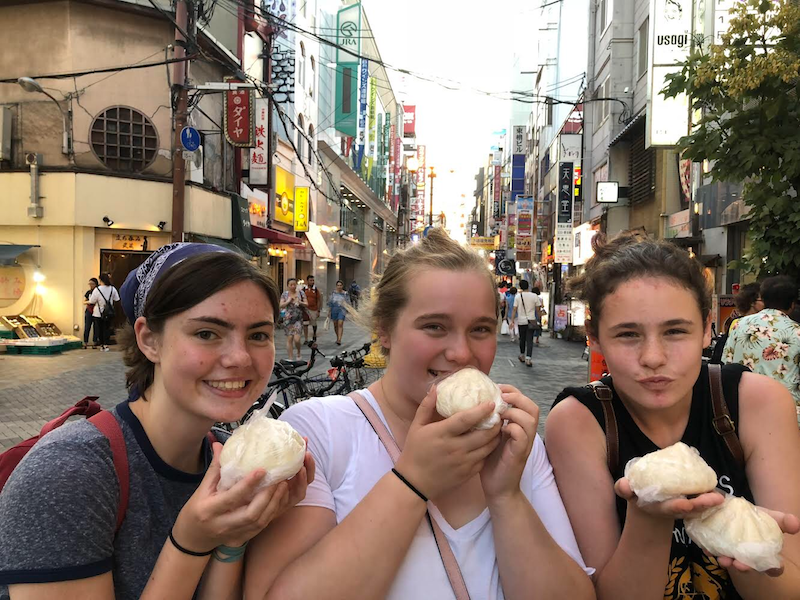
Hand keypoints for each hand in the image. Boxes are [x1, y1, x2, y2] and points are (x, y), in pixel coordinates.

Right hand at [172, 443, 313, 550]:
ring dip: (273, 504)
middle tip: (278, 479)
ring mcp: (233, 534)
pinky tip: (278, 499)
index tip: (262, 470)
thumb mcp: (202, 489)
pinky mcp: (241, 539)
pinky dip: (271, 512)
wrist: (192, 538)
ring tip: (283, 486)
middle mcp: (222, 524)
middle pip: (250, 514)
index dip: (248, 484)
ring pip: (259, 522)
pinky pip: (261, 527)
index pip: (232, 497)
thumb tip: (219, 444)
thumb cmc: (196, 509)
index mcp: (209, 509)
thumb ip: (215, 468)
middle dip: (267, 496)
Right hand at [395, 386, 501, 500]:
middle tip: (500, 414)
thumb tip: (436, 387)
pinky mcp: (467, 474)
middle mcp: (455, 448)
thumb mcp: (416, 427)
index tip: (491, 403)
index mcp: (442, 434)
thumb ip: (426, 406)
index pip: (466, 419)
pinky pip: (484, 459)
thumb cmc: (414, 451)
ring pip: (487, 448)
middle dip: (495, 423)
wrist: (415, 482)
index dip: (481, 410)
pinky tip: (489, 443)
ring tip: (499, 427)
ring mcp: (463, 463)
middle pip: (483, 434)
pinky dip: (489, 450)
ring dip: (495, 436)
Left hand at [480, 385, 538, 501]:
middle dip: (517, 397)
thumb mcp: (490, 437)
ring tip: (499, 413)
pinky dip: (511, 428)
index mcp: (518, 426)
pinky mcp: (520, 454)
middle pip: (532, 406)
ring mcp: (524, 443)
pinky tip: (500, 430)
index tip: (496, 388)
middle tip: (500, 397)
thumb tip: (475, 404)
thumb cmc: (491, 462)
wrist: (497, 489)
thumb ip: (490, 422)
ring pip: (530, 418)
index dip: (512, 391)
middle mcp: (525, 433)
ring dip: (514, 411)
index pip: (523, 401)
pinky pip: (521, 435)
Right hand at [615, 477, 724, 519]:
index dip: (678, 506)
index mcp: (657, 506)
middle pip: (689, 509)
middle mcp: (672, 509)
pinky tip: (718, 492)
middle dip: (701, 505)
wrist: (647, 502)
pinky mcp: (689, 502)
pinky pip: (701, 501)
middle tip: (715, 499)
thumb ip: (623, 488)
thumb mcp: (627, 492)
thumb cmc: (636, 494)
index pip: (669, 507)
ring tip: (720, 497)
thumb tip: (624, 485)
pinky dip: (709, 499)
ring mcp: (682, 507)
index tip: (687, 503)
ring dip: (709, 503)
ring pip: (698, 507)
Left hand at [708, 508, 798, 576]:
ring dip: (726, 561)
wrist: (736, 510)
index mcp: (766, 554)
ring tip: (721, 558)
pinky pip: (713, 551)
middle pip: (748, 567)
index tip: (771, 566)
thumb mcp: (772, 517)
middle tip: (738, 564)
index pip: (774, 567)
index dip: (773, 568)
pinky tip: (707, 547)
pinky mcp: (718, 547)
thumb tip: (796, 523)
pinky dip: (710, 550)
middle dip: (743, 567)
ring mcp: (733, 553)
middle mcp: (749, 558)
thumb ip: (783, 521)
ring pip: (730, 561)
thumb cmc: (757, 518)